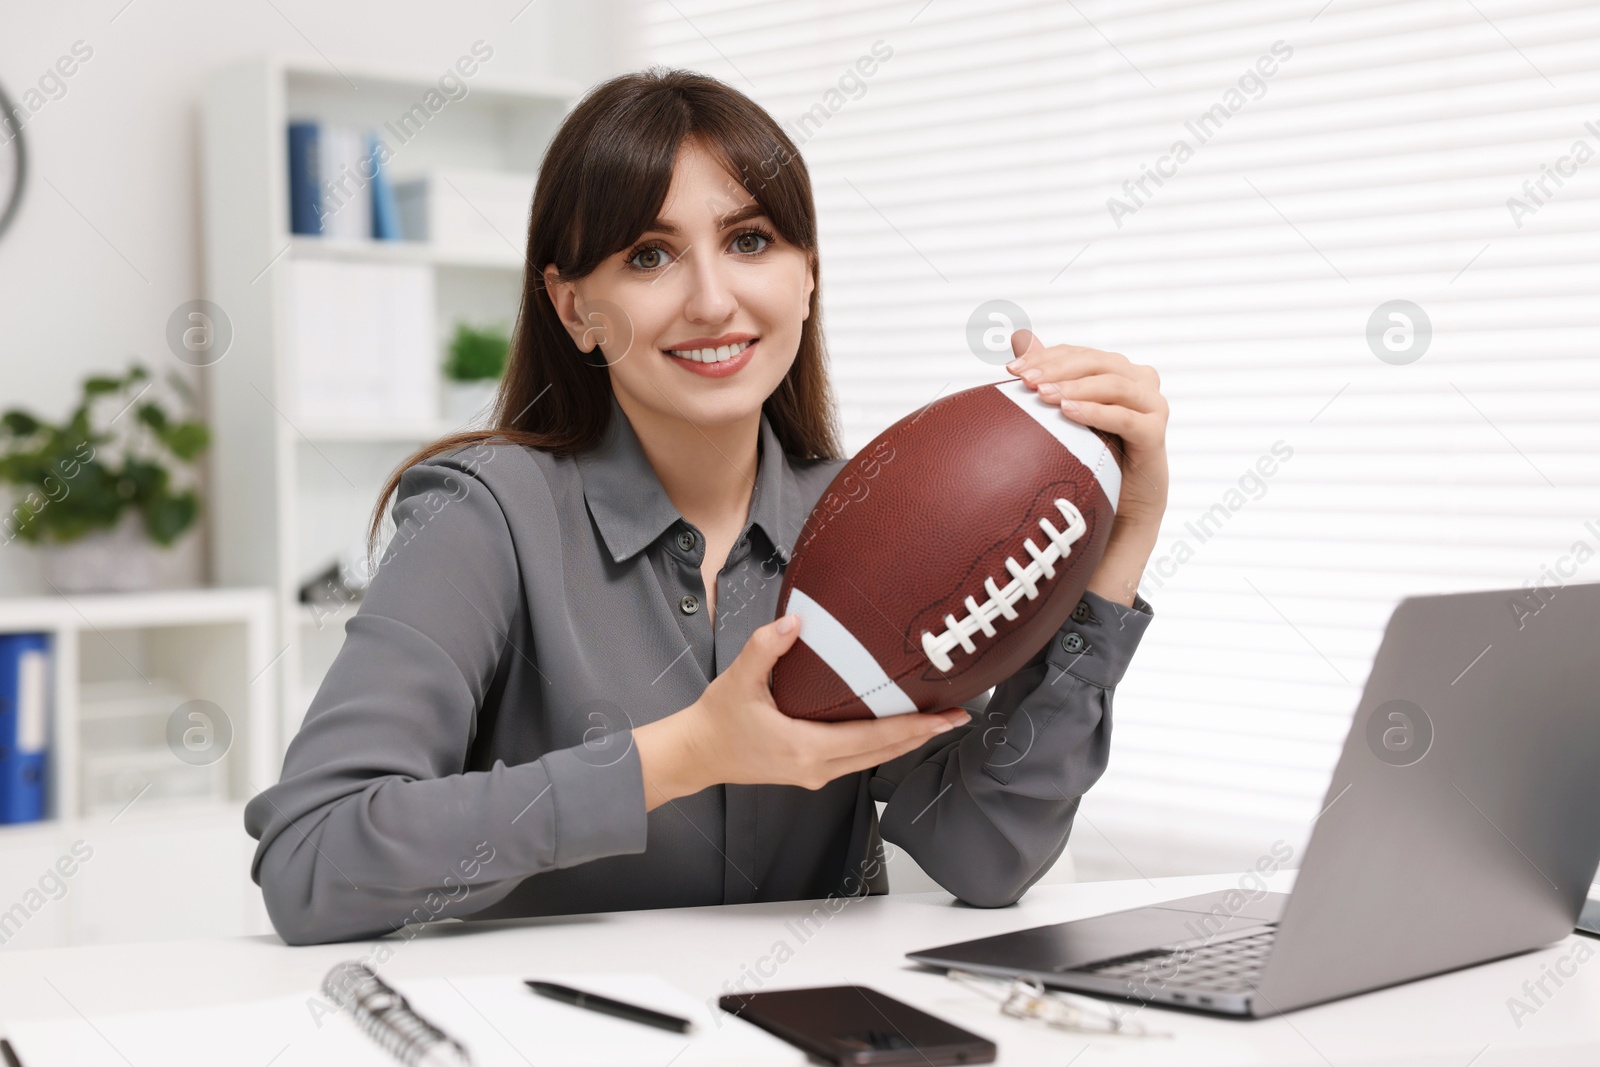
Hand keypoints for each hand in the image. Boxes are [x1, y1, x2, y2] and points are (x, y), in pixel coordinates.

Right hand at [634, 614, 969, 808]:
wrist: (695, 755)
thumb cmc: (716, 720)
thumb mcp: (739, 681)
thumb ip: (767, 648)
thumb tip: (797, 622)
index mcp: (807, 748)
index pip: (876, 738)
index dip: (916, 727)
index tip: (948, 716)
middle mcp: (818, 767)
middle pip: (884, 753)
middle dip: (924, 735)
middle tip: (959, 716)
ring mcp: (815, 774)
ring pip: (873, 759)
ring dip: (906, 740)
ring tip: (937, 721)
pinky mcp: (810, 771)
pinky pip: (858, 758)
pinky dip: (883, 744)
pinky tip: (896, 728)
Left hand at [1004, 329, 1168, 604]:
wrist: (1122, 504)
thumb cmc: (1093, 453)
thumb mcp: (1067, 412)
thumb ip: (1050, 373)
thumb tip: (1018, 335)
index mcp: (1118, 371)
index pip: (1078, 354)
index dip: (1045, 357)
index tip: (1010, 370)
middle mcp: (1141, 381)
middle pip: (1096, 362)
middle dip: (1056, 369)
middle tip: (1024, 381)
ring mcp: (1154, 406)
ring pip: (1113, 384)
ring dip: (1075, 387)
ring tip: (1042, 395)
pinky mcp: (1156, 433)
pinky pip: (1126, 418)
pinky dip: (1096, 412)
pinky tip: (1067, 411)